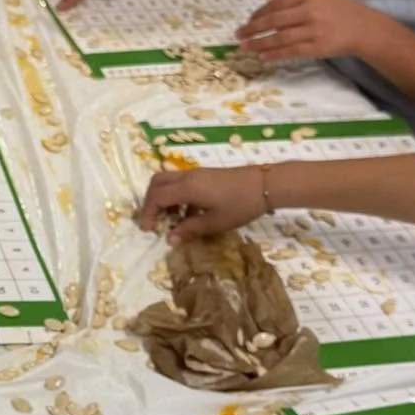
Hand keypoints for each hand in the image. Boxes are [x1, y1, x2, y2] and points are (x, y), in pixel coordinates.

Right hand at [138, 164, 265, 242]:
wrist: (266, 184)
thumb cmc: (241, 204)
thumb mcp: (215, 222)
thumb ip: (190, 230)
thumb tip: (170, 240)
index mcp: (187, 188)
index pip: (156, 197)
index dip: (148, 213)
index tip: (149, 230)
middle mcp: (188, 177)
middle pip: (157, 183)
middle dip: (150, 202)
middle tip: (154, 221)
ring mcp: (197, 174)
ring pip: (169, 181)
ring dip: (164, 199)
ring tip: (172, 220)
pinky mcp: (206, 175)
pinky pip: (182, 183)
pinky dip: (178, 197)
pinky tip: (190, 214)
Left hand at [236, 0, 383, 62]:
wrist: (365, 28)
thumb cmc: (342, 11)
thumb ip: (298, 2)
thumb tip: (271, 12)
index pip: (276, 3)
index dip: (259, 13)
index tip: (248, 20)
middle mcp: (309, 11)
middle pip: (274, 20)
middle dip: (252, 28)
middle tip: (238, 34)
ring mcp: (313, 30)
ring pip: (279, 37)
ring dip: (259, 43)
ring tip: (245, 47)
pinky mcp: (317, 47)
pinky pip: (291, 51)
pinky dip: (275, 54)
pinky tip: (263, 57)